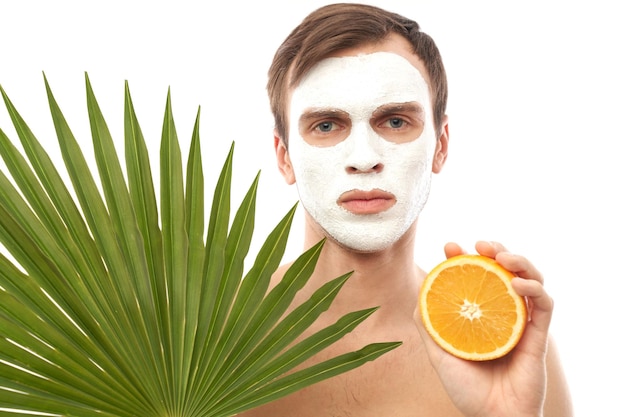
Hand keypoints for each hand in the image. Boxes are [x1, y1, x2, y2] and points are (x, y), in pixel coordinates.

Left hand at [414, 241, 551, 416]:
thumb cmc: (465, 389)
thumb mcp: (439, 354)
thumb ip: (429, 326)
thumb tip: (419, 295)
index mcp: (480, 314)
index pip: (475, 277)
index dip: (464, 257)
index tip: (450, 246)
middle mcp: (502, 313)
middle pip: (505, 271)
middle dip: (495, 250)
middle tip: (481, 244)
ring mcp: (522, 322)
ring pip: (530, 279)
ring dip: (519, 261)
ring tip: (502, 256)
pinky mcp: (539, 335)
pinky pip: (544, 305)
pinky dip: (535, 289)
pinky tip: (517, 284)